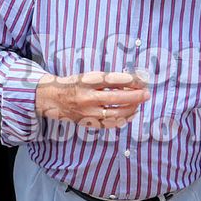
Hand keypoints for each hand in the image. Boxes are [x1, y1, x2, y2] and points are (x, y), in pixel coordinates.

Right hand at [34, 70, 149, 127]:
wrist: (53, 99)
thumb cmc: (75, 84)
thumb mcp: (89, 76)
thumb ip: (108, 80)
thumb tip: (132, 82)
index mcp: (87, 81)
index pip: (112, 80)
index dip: (130, 81)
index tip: (142, 81)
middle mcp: (87, 97)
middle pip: (116, 98)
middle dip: (134, 96)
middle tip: (146, 94)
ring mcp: (87, 112)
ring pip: (115, 114)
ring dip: (131, 109)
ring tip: (139, 104)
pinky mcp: (88, 122)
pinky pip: (110, 124)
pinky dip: (123, 120)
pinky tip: (130, 114)